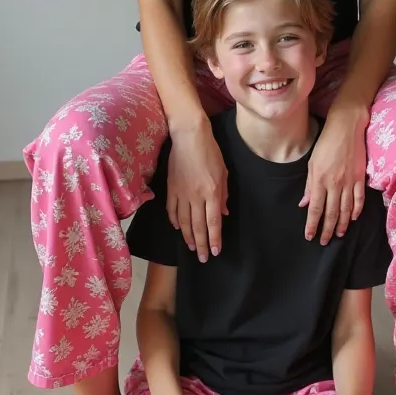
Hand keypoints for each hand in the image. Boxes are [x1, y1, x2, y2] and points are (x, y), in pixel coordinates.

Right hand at [167, 121, 227, 261]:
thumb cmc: (210, 151)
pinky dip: (174, 221)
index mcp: (212, 192)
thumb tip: (223, 214)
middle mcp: (196, 196)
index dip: (214, 239)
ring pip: (183, 221)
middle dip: (201, 244)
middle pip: (198, 226)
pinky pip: (172, 210)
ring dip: (188, 237)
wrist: (189, 136)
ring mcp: (181, 193)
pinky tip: (177, 228)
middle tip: (203, 258)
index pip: (213, 222)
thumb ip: (224, 195)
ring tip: (192, 247)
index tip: (215, 252)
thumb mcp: (223, 172)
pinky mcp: (171, 188)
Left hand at [300, 110, 367, 243]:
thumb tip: (304, 204)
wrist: (346, 127)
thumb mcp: (312, 163)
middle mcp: (334, 184)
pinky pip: (359, 199)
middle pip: (331, 212)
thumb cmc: (326, 143)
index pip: (315, 208)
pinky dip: (356, 210)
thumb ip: (309, 185)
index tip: (310, 236)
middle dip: (326, 229)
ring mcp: (349, 182)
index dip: (312, 225)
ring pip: (345, 209)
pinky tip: (353, 218)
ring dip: (342, 224)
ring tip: (338, 234)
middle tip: (324, 241)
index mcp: (319, 180)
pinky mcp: (360, 178)